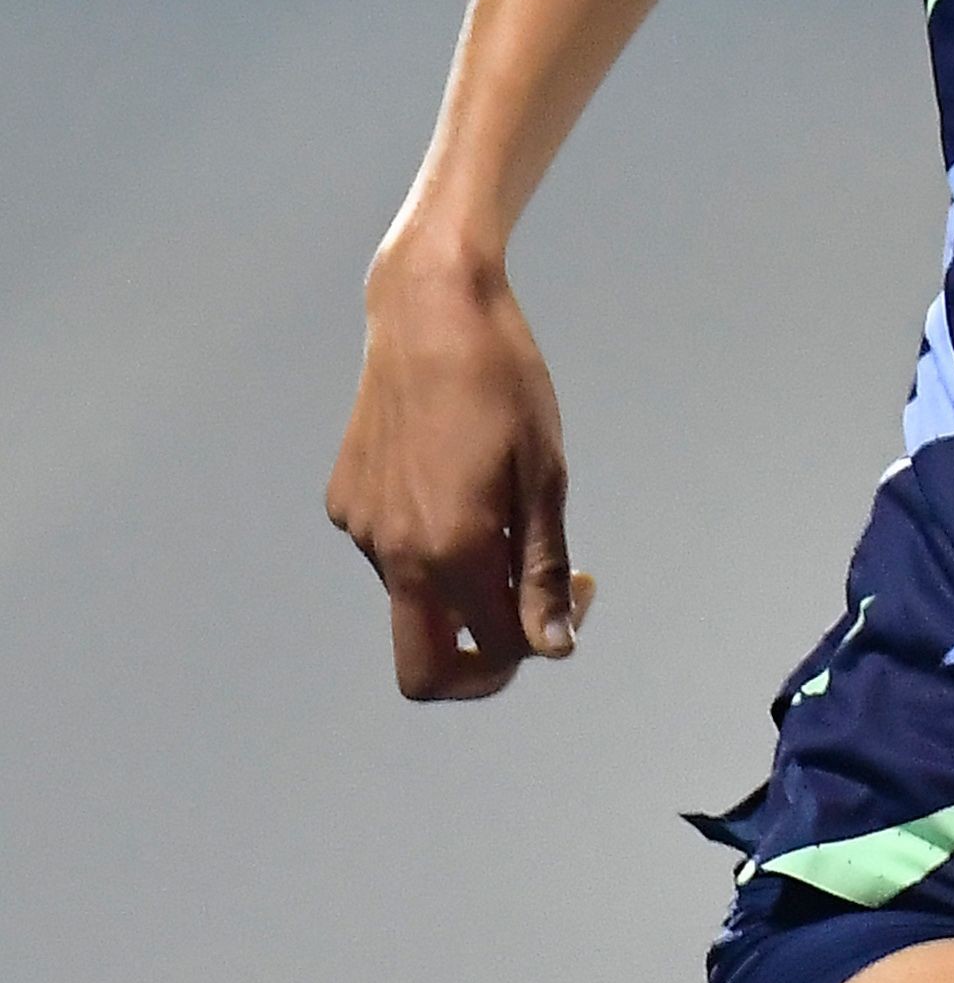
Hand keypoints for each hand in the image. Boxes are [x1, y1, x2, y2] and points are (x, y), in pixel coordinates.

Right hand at [326, 239, 589, 700]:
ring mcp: (361, 528)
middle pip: (424, 670)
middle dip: (482, 666)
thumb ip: (544, 570)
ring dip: (465, 583)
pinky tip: (459, 477)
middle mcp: (394, 551)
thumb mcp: (545, 476)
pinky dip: (433, 543)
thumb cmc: (505, 384)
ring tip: (503, 505)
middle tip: (530, 616)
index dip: (548, 638)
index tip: (579, 584)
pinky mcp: (344, 500)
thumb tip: (554, 649)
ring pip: (417, 600)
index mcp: (450, 549)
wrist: (430, 312)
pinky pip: (393, 551)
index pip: (498, 651)